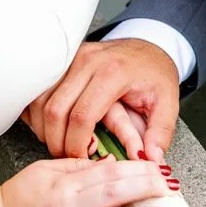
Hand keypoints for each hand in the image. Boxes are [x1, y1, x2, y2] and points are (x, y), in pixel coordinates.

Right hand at [0, 157, 171, 206]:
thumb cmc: (14, 200)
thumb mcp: (43, 171)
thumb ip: (75, 165)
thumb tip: (107, 161)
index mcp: (62, 182)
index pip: (107, 171)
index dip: (136, 169)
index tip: (160, 168)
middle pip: (109, 193)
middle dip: (142, 188)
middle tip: (168, 187)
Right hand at [24, 39, 179, 162]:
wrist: (147, 46)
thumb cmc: (154, 75)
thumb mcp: (168, 103)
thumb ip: (160, 133)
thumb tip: (151, 159)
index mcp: (113, 73)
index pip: (82, 115)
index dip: (77, 144)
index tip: (82, 159)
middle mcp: (87, 61)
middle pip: (55, 109)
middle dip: (56, 141)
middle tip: (67, 156)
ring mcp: (71, 58)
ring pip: (40, 99)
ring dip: (44, 127)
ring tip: (58, 142)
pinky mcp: (61, 60)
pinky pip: (37, 88)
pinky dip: (37, 111)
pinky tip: (48, 125)